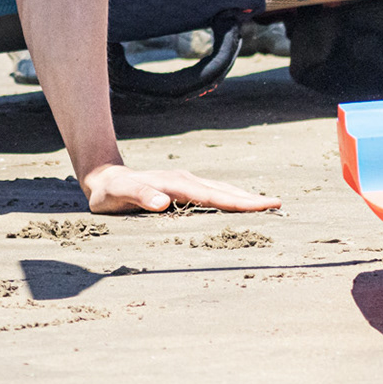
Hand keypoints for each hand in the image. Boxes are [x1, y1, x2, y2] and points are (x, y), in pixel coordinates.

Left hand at [81, 163, 280, 213]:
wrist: (102, 178)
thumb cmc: (109, 191)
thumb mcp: (119, 195)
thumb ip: (139, 195)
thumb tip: (162, 202)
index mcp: (175, 184)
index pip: (212, 196)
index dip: (239, 202)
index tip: (264, 206)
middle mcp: (184, 180)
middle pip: (223, 190)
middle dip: (251, 198)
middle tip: (279, 205)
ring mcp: (185, 182)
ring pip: (221, 189)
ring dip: (245, 197)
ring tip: (269, 204)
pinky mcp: (183, 187)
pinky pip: (213, 192)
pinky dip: (231, 197)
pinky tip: (241, 204)